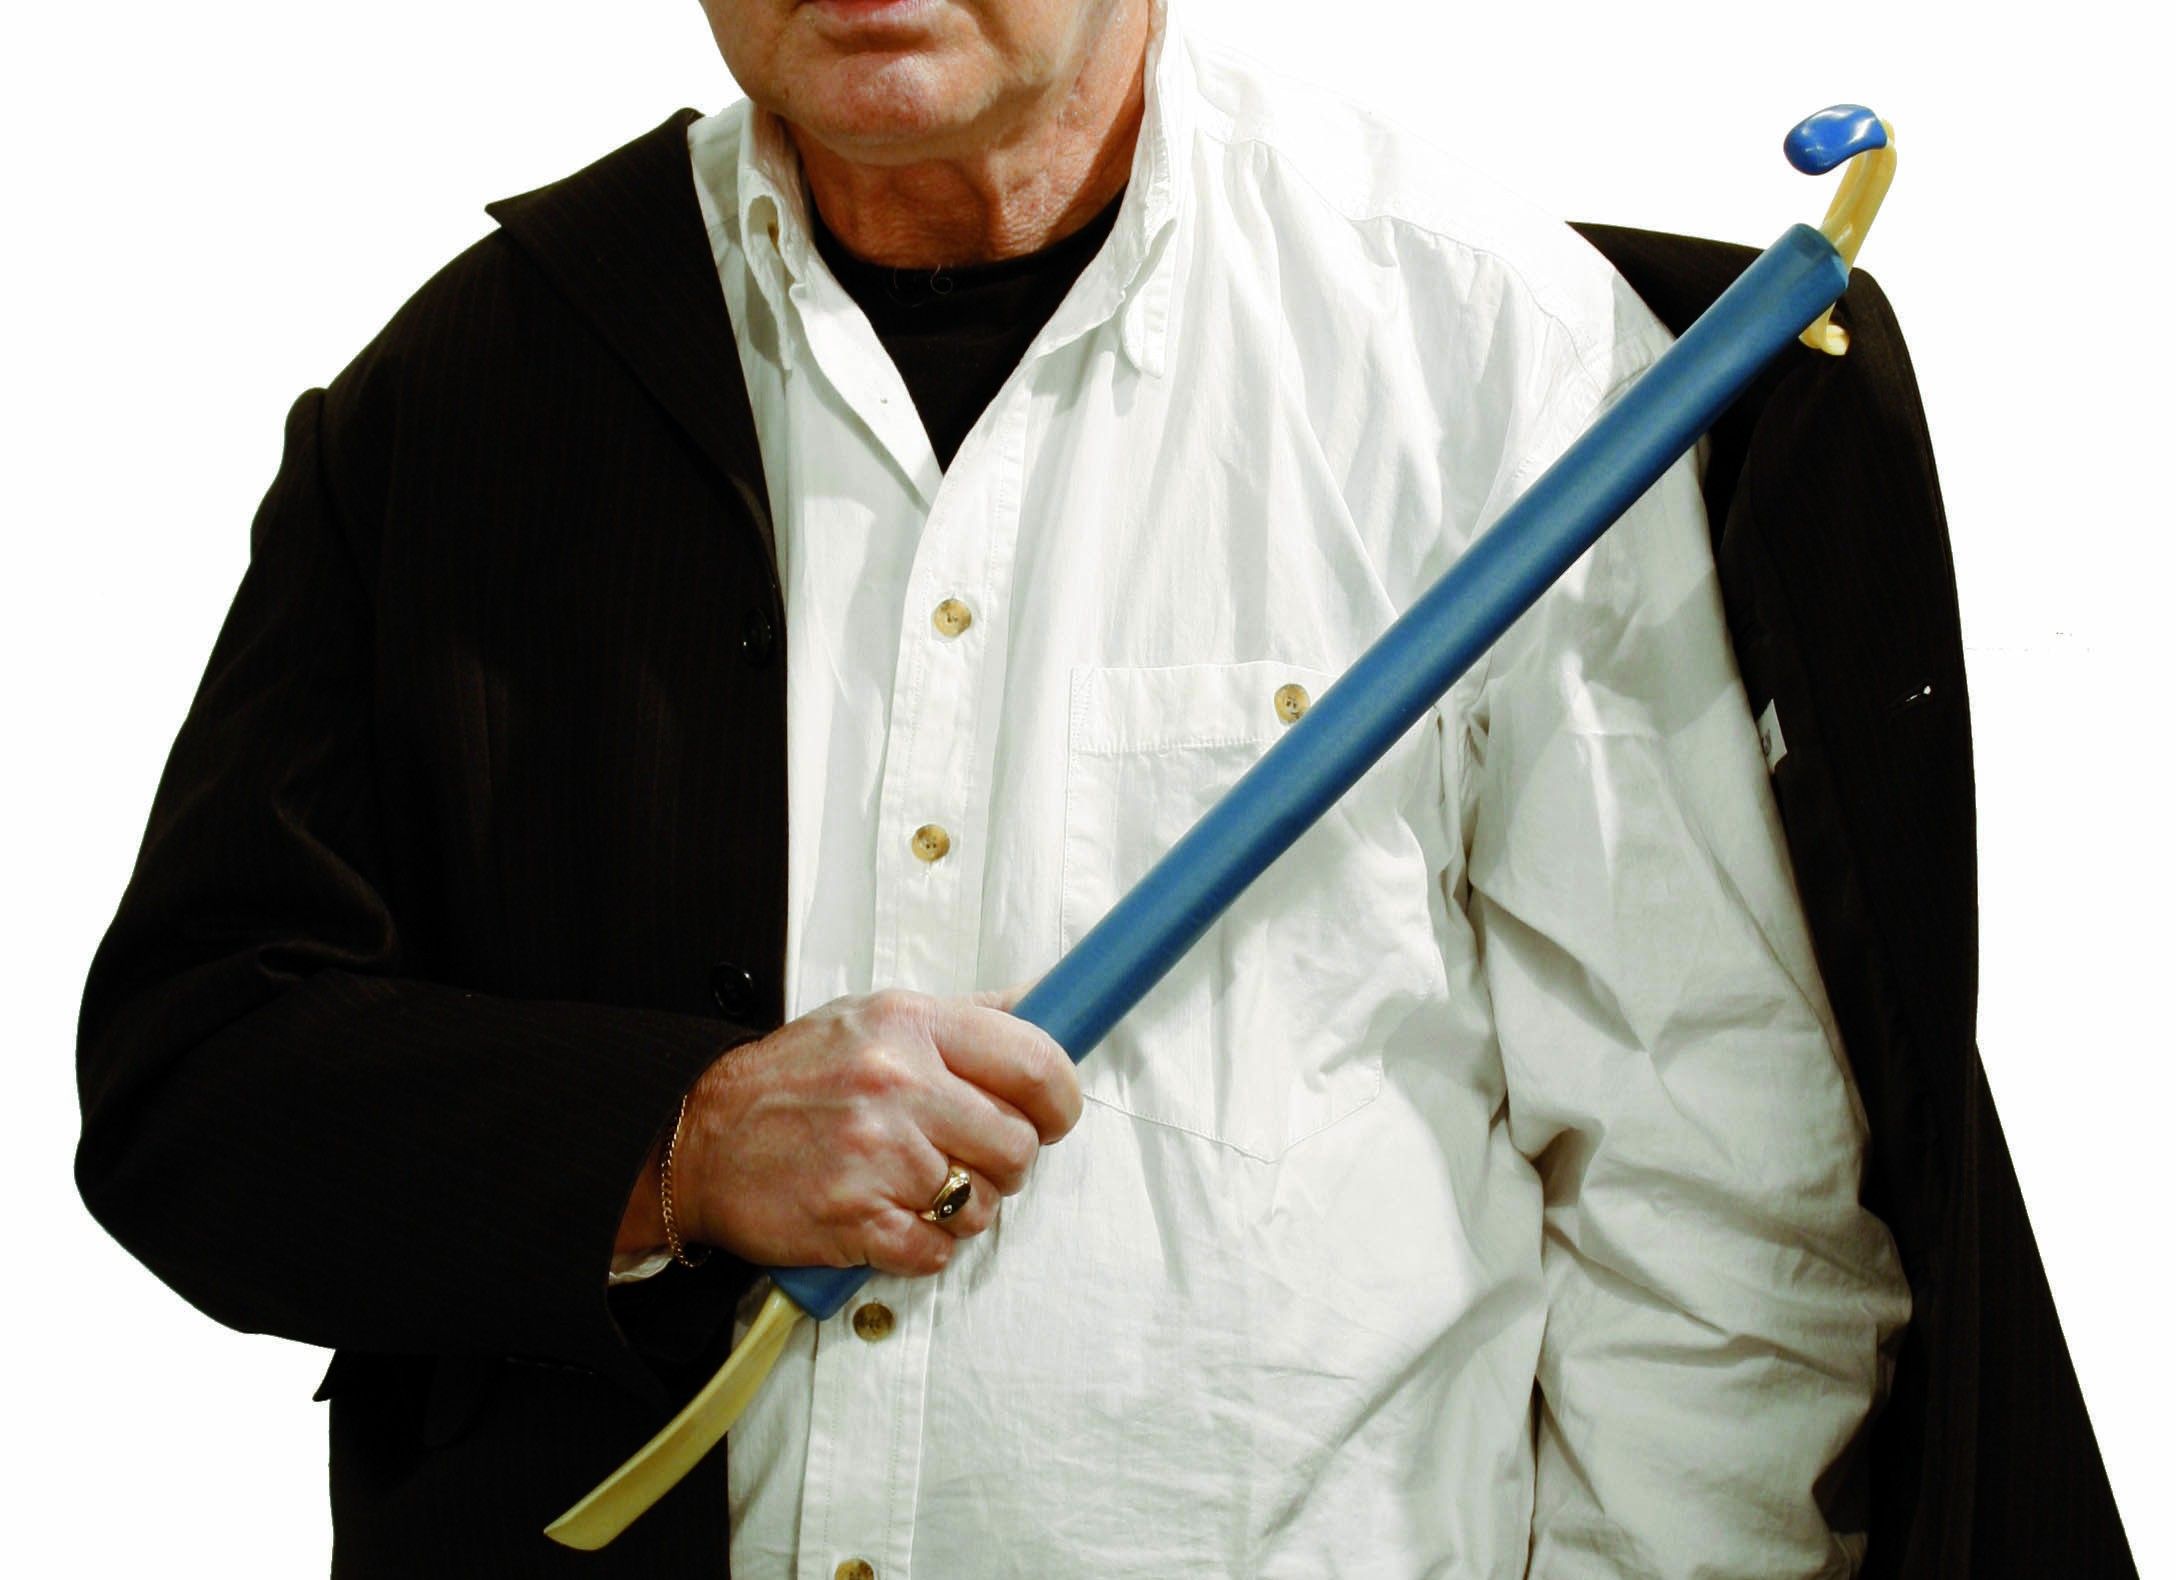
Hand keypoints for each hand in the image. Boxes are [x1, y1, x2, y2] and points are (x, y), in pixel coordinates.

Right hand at [672, 985, 1079, 1276]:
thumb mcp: (877, 1016)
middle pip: (1017, 1144)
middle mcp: (897, 1083)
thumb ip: (967, 1016)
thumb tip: (1047, 1000)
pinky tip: (893, 1218)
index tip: (1050, 1115)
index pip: (1036, 1063)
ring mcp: (877, 1154)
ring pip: (983, 1204)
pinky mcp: (855, 1218)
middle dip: (1005, 1162)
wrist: (700, 1136)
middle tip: (969, 1156)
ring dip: (963, 1208)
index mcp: (911, 1025)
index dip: (1059, 1100)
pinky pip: (937, 1251)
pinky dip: (925, 1246)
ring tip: (918, 1186)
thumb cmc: (794, 1079)